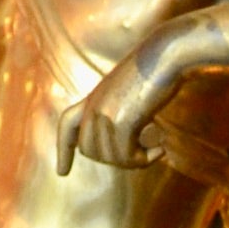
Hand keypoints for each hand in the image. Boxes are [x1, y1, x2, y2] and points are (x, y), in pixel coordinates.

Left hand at [56, 26, 193, 172]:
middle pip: (90, 151)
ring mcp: (105, 114)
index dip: (63, 150)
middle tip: (141, 155)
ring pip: (110, 158)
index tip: (62, 173)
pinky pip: (127, 156)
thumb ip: (117, 111)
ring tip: (155, 150)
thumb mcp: (128, 92)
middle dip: (114, 161)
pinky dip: (145, 160)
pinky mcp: (121, 121)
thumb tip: (120, 142)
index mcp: (92, 97)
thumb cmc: (156, 71)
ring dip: (134, 161)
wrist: (166, 55)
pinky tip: (161, 149)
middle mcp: (93, 107)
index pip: (67, 125)